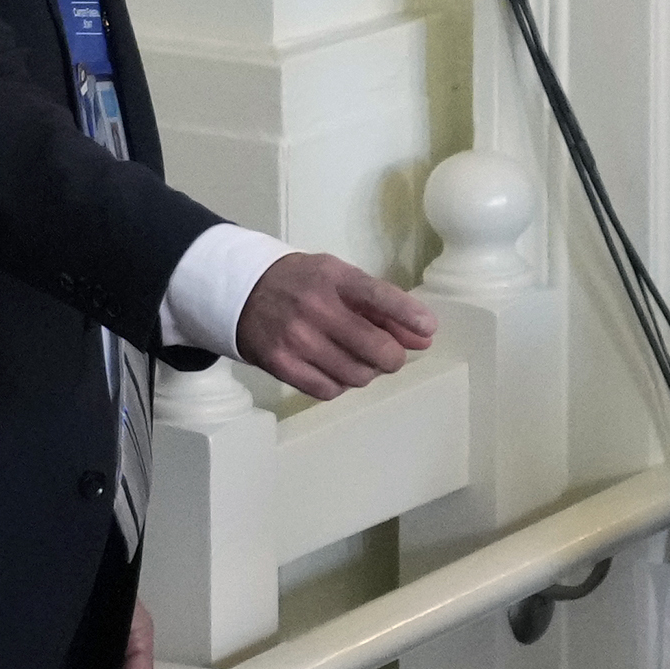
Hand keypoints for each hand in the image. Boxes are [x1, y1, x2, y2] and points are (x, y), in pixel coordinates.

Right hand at [234, 251, 439, 399]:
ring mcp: (297, 339)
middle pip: (378, 349)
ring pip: (358, 375)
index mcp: (334, 278)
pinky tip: (334, 369)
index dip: (410, 316)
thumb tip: (424, 337)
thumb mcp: (340, 279)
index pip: (380, 298)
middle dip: (394, 356)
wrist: (240, 291)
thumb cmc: (302, 283)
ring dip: (367, 372)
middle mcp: (316, 308)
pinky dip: (340, 384)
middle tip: (390, 354)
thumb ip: (382, 306)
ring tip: (357, 359)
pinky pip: (330, 390)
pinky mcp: (281, 365)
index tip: (428, 329)